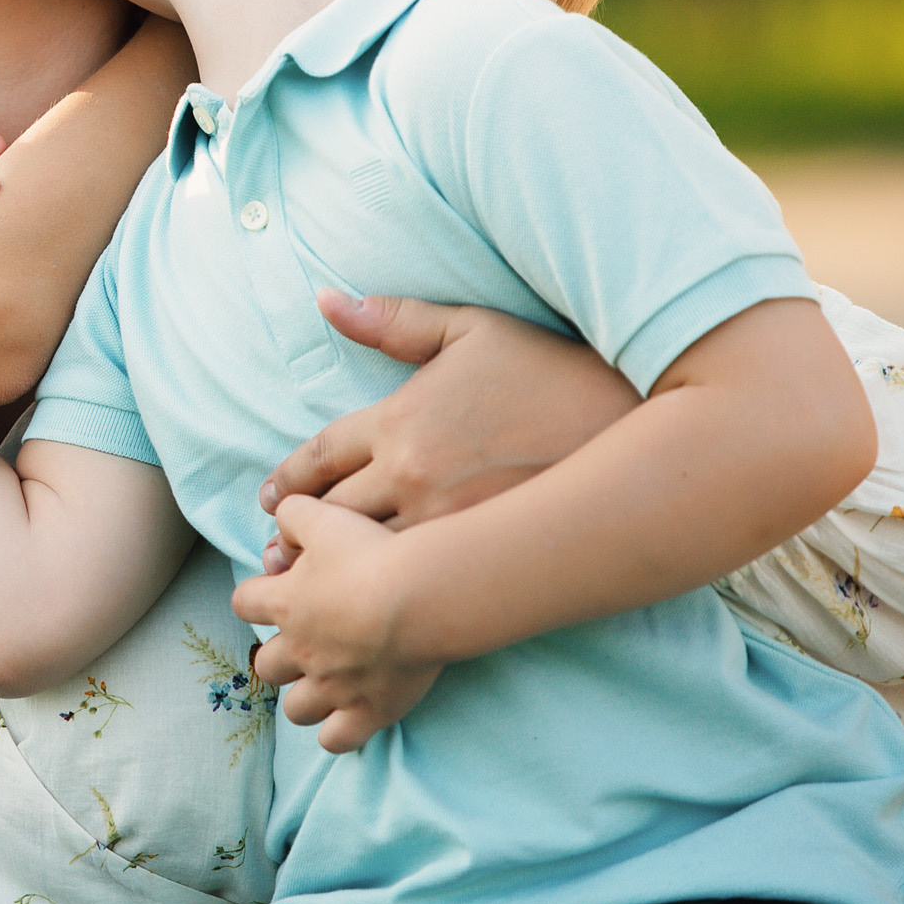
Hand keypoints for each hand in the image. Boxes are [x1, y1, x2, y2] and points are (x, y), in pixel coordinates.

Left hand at [231, 494, 440, 751]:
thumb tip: (280, 523)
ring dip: (304, 698)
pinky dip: (337, 734)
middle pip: (268, 665)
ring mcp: (332, 687)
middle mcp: (301, 651)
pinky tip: (349, 720)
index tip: (275, 594)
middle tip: (307, 642)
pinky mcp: (367, 712)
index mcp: (285, 604)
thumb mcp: (323, 516)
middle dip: (280, 656)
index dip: (255, 599)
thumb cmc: (370, 553)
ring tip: (325, 685)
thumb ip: (292, 515)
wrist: (417, 598)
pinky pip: (336, 741)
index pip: (243, 605)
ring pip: (296, 709)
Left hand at [255, 292, 637, 567]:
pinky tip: (377, 604)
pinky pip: (421, 579)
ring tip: (310, 590)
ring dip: (334, 573)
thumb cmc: (551, 368)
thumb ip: (394, 320)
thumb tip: (326, 300)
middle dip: (297, 539)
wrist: (633, 418)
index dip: (288, 481)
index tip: (270, 500)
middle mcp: (412, 473)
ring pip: (369, 557)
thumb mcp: (470, 329)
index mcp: (400, 418)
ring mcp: (448, 519)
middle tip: (274, 558)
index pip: (320, 455)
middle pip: (332, 516)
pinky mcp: (484, 549)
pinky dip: (390, 589)